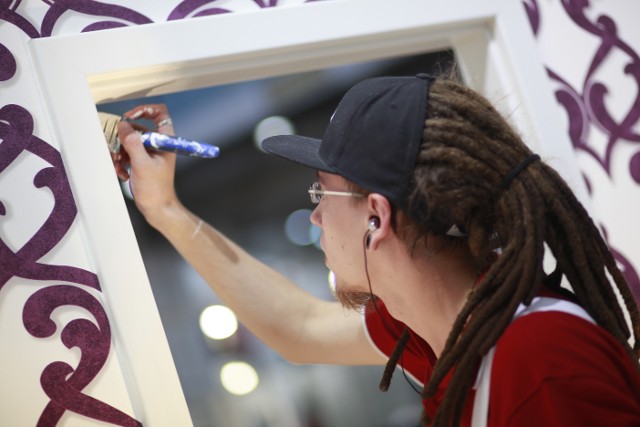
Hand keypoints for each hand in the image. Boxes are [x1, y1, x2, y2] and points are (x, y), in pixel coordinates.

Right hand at [115, 104, 178, 220]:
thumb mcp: (142, 164)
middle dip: (124, 140)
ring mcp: (149, 153)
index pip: (160, 114)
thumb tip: (124, 126)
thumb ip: (133, 143)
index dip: (144, 110)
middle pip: (137, 129)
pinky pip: (126, 153)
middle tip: (118, 150)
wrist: (157, 208)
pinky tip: (122, 172)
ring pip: (128, 142)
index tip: (129, 117)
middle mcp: (157, 145)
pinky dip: (121, 161)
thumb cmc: (156, 190)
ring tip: (119, 164)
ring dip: (119, 152)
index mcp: (165, 141)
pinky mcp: (141, 161)